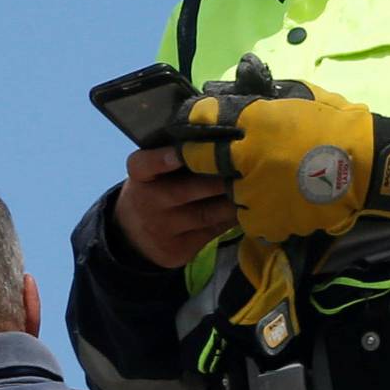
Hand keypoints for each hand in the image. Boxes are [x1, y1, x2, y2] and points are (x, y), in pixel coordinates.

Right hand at [112, 145, 238, 269]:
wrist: (133, 235)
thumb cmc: (157, 189)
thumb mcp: (155, 171)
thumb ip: (179, 156)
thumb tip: (224, 139)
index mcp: (140, 178)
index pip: (143, 165)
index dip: (161, 159)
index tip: (178, 154)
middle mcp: (147, 204)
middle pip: (186, 191)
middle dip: (220, 179)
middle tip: (249, 166)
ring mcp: (162, 230)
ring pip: (205, 214)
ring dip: (233, 201)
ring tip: (256, 188)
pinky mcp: (177, 250)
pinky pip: (211, 232)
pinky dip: (231, 219)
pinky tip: (246, 209)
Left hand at [173, 54, 389, 243]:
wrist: (367, 167)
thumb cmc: (335, 124)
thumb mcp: (299, 97)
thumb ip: (264, 96)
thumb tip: (237, 86)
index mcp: (254, 124)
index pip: (204, 125)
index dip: (196, 125)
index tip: (193, 125)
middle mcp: (245, 161)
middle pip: (207, 163)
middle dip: (205, 158)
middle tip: (216, 155)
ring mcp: (251, 195)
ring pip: (230, 191)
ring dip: (241, 185)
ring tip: (268, 179)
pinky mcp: (262, 221)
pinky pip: (249, 214)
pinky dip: (258, 207)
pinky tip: (278, 198)